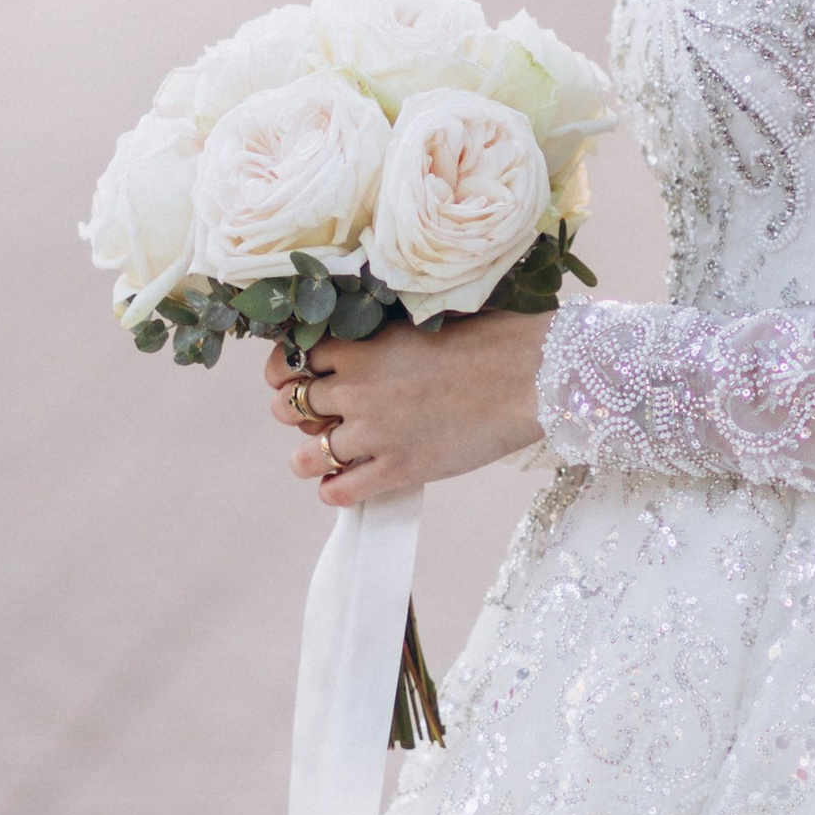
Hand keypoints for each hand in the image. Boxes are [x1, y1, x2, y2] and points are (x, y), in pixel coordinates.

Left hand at [268, 309, 549, 507]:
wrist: (528, 376)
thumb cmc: (487, 339)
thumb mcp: (420, 322)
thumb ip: (380, 336)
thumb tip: (360, 346)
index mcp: (360, 347)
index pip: (292, 359)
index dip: (286, 371)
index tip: (292, 378)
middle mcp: (356, 390)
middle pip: (289, 407)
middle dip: (296, 412)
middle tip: (317, 416)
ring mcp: (374, 433)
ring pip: (304, 456)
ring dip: (306, 458)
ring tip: (318, 458)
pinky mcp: (398, 470)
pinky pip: (341, 492)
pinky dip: (333, 491)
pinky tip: (342, 484)